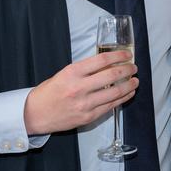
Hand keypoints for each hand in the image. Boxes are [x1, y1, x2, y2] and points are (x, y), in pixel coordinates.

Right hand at [23, 51, 138, 134]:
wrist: (34, 114)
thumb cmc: (49, 92)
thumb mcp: (64, 74)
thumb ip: (85, 70)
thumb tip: (108, 64)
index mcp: (72, 72)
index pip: (102, 60)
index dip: (118, 55)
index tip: (127, 54)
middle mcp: (79, 87)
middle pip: (112, 75)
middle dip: (127, 69)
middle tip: (133, 67)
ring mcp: (85, 104)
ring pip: (115, 92)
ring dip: (129, 85)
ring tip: (135, 81)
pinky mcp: (88, 117)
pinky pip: (111, 106)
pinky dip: (123, 98)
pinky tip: (128, 93)